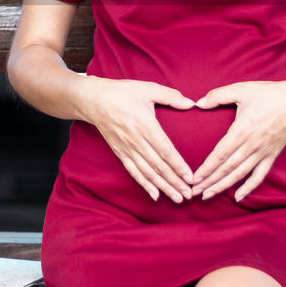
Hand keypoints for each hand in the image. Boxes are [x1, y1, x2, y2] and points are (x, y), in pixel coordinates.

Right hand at [82, 76, 196, 202]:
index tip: (190, 177)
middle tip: (189, 194)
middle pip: (158, 166)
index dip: (178, 165)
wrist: (94, 100)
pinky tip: (155, 195)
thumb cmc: (122, 92)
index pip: (165, 150)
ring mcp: (127, 149)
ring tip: (177, 198)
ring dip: (163, 187)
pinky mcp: (120, 153)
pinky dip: (145, 184)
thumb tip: (191, 104)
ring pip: (148, 172)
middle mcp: (136, 141)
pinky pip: (134, 172)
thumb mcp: (148, 88)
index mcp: (145, 125)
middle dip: (174, 182)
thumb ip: (171, 96)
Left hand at [190, 80, 285, 201]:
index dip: (206, 168)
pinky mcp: (272, 155)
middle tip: (194, 192)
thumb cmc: (269, 94)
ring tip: (208, 195)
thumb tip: (198, 103)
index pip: (220, 154)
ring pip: (240, 174)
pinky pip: (259, 175)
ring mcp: (263, 152)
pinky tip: (238, 197)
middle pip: (227, 168)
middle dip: (210, 181)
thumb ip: (218, 96)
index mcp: (242, 130)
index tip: (194, 179)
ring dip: (223, 186)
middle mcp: (252, 145)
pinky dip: (249, 187)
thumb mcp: (241, 89)